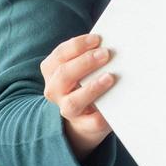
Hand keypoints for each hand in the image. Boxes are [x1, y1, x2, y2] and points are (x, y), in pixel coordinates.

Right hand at [41, 32, 115, 156]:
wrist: (83, 117)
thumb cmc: (85, 82)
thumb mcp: (81, 67)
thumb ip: (90, 55)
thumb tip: (112, 43)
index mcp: (52, 71)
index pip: (59, 55)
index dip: (77, 46)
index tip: (97, 39)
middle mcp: (54, 91)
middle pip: (63, 75)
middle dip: (85, 62)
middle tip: (106, 54)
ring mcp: (67, 109)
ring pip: (73, 102)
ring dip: (92, 88)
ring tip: (110, 77)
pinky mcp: (84, 125)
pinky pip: (91, 122)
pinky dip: (102, 114)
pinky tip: (114, 104)